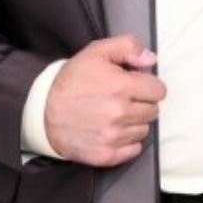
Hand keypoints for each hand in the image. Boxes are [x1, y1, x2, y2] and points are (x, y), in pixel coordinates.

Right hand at [45, 33, 165, 167]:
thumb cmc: (72, 81)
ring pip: (144, 129)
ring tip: (115, 112)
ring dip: (135, 121)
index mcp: (121, 86)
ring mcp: (113, 136)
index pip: (159, 90)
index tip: (137, 84)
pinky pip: (134, 149)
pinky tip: (113, 129)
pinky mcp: (106, 155)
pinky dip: (128, 141)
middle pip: (153, 110)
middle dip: (142, 102)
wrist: (44, 110)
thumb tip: (151, 59)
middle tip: (124, 97)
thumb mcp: (98, 51)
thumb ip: (129, 47)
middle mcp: (119, 113)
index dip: (149, 84)